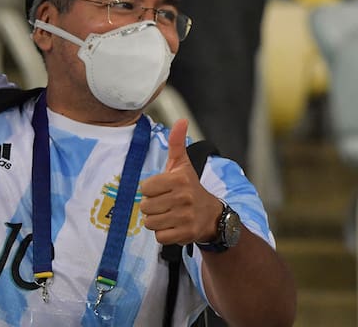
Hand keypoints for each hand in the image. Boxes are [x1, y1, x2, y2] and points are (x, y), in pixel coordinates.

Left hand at [139, 119, 222, 245]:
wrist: (212, 215)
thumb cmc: (190, 188)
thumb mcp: (183, 165)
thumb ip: (177, 143)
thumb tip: (181, 120)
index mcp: (179, 179)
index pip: (145, 188)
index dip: (152, 190)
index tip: (165, 190)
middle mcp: (183, 197)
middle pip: (145, 207)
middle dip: (154, 207)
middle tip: (168, 204)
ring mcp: (185, 216)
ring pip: (150, 223)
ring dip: (158, 221)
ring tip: (171, 215)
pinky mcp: (185, 233)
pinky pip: (159, 237)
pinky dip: (164, 234)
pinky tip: (175, 226)